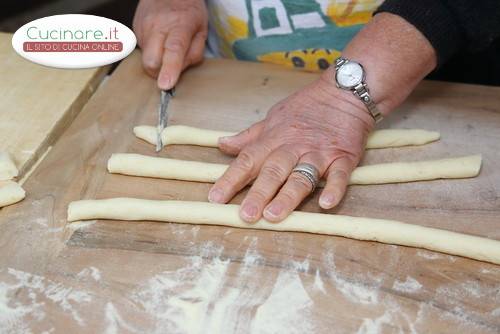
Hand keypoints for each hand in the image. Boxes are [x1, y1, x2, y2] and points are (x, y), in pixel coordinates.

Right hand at [133, 0, 207, 88]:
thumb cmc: (188, 11)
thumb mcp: (202, 30)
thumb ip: (194, 53)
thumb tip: (180, 72)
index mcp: (180, 25)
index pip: (174, 50)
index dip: (169, 69)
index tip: (165, 85)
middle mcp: (158, 25)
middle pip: (151, 61)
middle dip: (159, 72)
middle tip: (169, 67)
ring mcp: (143, 27)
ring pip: (145, 59)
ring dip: (156, 60)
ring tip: (165, 45)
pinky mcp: (134, 30)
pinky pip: (142, 50)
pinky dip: (151, 51)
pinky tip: (158, 40)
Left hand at [208, 76, 375, 222]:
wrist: (344, 91)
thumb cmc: (306, 107)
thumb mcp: (273, 117)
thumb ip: (249, 136)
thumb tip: (222, 144)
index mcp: (274, 139)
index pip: (247, 160)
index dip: (231, 179)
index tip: (216, 198)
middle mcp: (294, 147)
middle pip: (273, 171)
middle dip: (258, 194)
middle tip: (246, 215)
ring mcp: (319, 153)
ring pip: (301, 176)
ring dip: (287, 196)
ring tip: (274, 215)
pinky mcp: (344, 157)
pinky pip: (339, 175)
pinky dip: (334, 188)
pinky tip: (326, 203)